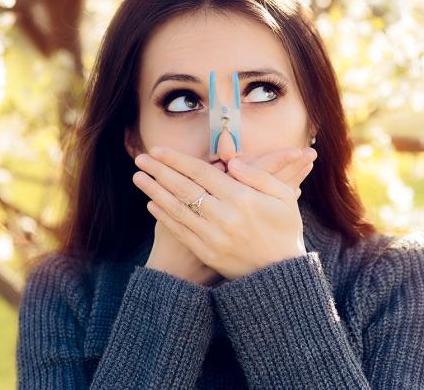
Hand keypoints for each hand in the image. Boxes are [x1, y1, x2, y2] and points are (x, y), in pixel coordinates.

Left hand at [134, 146, 315, 280]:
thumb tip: (231, 162)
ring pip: (178, 209)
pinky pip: (181, 231)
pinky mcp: (208, 253)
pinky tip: (152, 203)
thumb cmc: (285, 230)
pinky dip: (164, 216)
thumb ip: (258, 176)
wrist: (282, 273)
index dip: (178, 160)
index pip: (203, 173)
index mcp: (243, 199)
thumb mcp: (283, 197)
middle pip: (185, 188)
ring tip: (138, 177)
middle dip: (160, 171)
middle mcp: (225, 217)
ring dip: (155, 191)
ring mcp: (214, 237)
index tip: (159, 150)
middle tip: (141, 158)